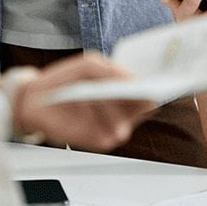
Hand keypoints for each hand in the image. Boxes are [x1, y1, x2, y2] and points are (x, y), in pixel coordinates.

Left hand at [12, 52, 154, 151]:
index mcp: (124, 91)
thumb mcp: (89, 65)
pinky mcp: (100, 140)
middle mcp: (123, 112)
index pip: (151, 90)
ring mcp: (113, 127)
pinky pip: (112, 130)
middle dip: (148, 95)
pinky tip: (90, 102)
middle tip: (148, 86)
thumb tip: (132, 81)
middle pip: (147, 107)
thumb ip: (111, 70)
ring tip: (103, 90)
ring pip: (129, 119)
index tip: (171, 76)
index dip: (163, 84)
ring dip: (116, 104)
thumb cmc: (64, 81)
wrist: (34, 100)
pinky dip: (101, 115)